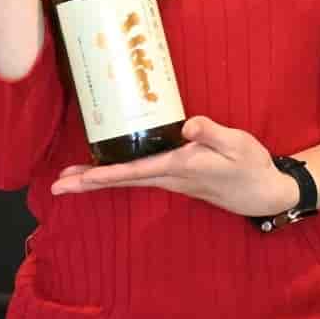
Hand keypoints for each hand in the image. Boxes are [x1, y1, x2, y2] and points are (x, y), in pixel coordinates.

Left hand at [48, 116, 295, 217]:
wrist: (264, 192)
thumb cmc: (251, 165)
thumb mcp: (238, 143)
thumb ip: (212, 133)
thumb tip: (187, 126)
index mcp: (180, 167)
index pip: (135, 171)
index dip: (105, 174)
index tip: (79, 178)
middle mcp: (169, 178)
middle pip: (121, 181)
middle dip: (88, 183)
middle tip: (55, 186)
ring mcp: (170, 180)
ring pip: (126, 181)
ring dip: (96, 180)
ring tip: (69, 179)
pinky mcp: (175, 178)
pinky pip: (137, 177)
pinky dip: (115, 175)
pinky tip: (103, 172)